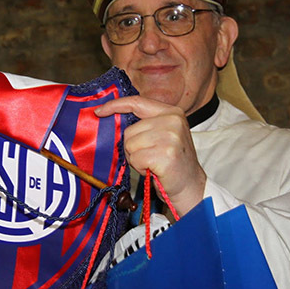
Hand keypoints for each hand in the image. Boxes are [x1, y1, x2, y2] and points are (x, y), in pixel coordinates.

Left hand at [94, 95, 205, 215]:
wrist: (190, 185)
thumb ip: (144, 124)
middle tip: (149, 156)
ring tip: (153, 163)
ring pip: (130, 144)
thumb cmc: (172, 162)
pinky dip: (141, 167)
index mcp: (171, 112)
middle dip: (133, 147)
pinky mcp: (165, 153)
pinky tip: (154, 170)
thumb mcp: (163, 134)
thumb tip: (113, 119)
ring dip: (137, 158)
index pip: (137, 102)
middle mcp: (173, 120)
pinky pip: (136, 158)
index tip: (99, 111)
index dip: (115, 106)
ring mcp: (170, 136)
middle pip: (130, 130)